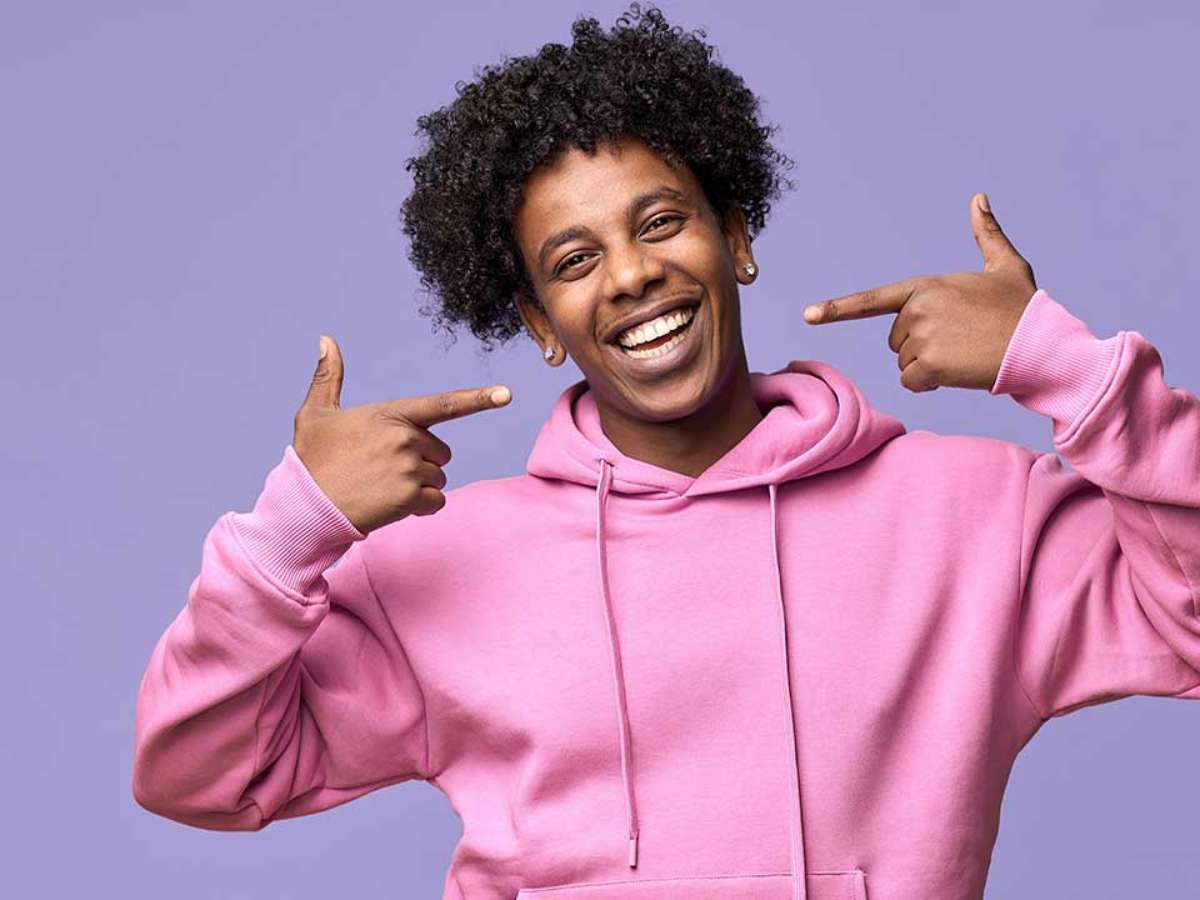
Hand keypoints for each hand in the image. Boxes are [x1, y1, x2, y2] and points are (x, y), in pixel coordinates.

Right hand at [293, 335, 512, 532]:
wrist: (304, 506)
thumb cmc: (311, 460)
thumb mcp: (316, 414)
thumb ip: (329, 376)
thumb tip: (326, 339)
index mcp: (390, 414)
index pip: (443, 404)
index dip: (478, 399)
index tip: (506, 394)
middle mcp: (405, 438)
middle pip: (440, 450)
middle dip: (420, 461)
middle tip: (382, 469)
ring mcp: (409, 468)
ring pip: (438, 476)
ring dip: (418, 485)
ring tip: (381, 487)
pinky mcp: (410, 497)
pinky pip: (435, 501)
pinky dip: (420, 507)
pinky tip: (390, 505)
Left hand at [802, 193, 1037, 392]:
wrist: (1041, 344)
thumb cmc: (1023, 308)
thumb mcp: (1006, 266)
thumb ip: (987, 234)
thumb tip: (978, 198)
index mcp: (927, 286)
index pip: (873, 299)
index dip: (837, 308)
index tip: (807, 315)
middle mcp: (918, 308)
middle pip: (897, 340)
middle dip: (922, 346)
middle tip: (961, 340)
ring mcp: (922, 336)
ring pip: (905, 363)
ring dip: (929, 366)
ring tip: (964, 354)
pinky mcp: (929, 364)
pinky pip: (912, 382)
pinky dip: (930, 384)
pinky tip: (958, 373)